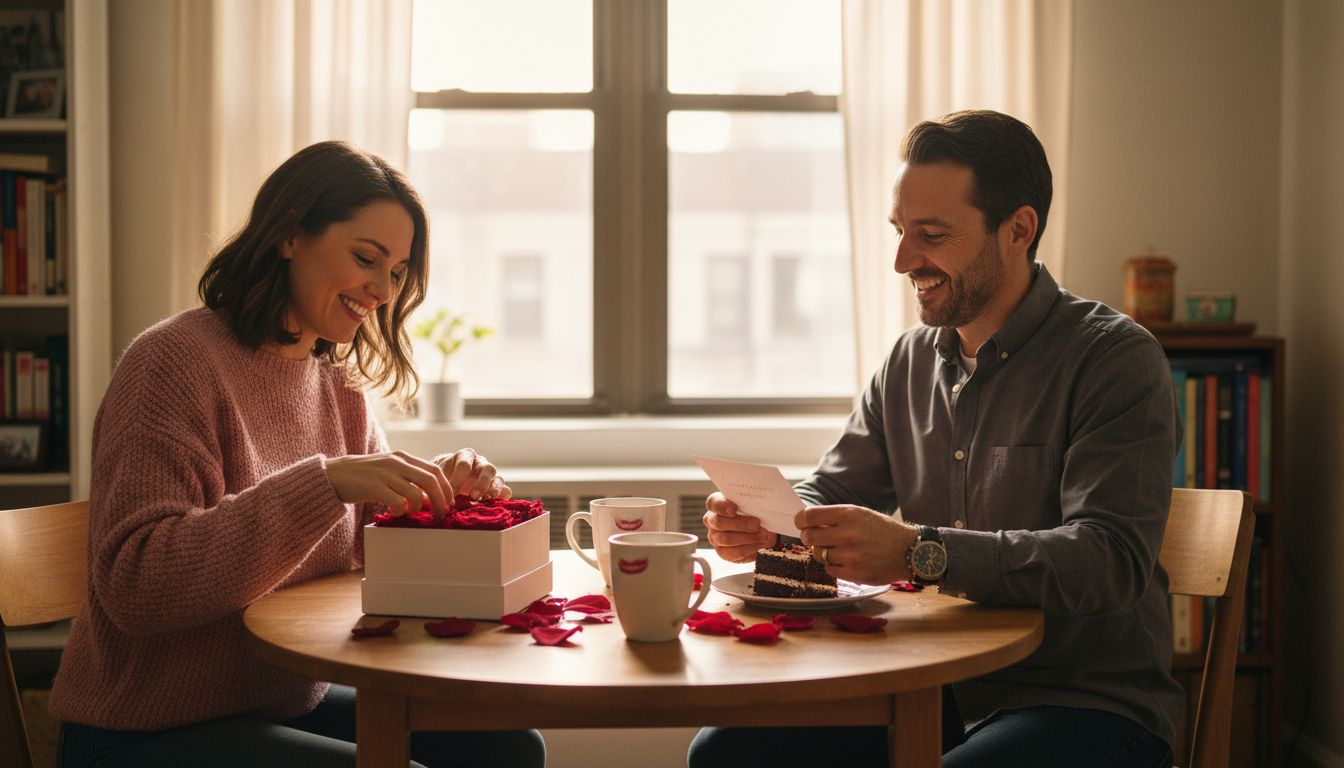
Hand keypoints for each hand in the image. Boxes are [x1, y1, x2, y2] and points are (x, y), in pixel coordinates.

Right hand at [326, 451, 452, 514]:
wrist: (334, 474)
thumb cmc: (365, 475)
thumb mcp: (389, 468)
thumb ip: (408, 476)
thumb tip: (430, 495)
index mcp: (403, 457)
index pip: (434, 470)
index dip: (446, 488)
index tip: (449, 502)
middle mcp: (397, 463)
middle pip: (430, 481)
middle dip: (440, 500)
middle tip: (441, 514)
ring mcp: (385, 474)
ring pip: (416, 494)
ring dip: (419, 508)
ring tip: (412, 513)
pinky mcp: (374, 487)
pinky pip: (398, 502)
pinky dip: (401, 511)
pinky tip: (396, 512)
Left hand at [436, 448, 509, 499]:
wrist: (448, 479)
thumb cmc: (442, 476)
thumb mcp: (438, 475)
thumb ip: (437, 483)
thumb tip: (430, 499)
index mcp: (465, 456)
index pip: (464, 464)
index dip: (458, 479)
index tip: (451, 494)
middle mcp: (480, 463)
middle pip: (487, 469)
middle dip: (481, 483)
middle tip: (473, 496)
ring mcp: (490, 476)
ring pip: (499, 479)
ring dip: (494, 490)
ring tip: (486, 500)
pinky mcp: (497, 488)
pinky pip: (505, 491)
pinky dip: (502, 498)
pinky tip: (495, 505)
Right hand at [702, 492, 776, 562]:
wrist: (756, 527)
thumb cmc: (751, 512)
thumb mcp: (753, 506)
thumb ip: (754, 506)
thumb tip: (763, 514)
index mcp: (716, 504)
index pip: (713, 503)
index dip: (722, 506)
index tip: (734, 509)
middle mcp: (712, 521)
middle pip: (719, 523)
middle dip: (740, 524)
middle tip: (756, 524)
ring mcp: (715, 538)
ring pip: (726, 539)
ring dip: (748, 538)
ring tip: (764, 535)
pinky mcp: (723, 552)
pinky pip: (734, 553)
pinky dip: (750, 549)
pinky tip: (760, 544)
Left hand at [794, 505, 917, 583]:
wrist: (909, 551)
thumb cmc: (882, 530)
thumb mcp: (861, 514)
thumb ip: (835, 517)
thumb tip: (807, 522)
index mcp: (848, 514)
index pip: (809, 516)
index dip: (801, 520)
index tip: (802, 523)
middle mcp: (847, 534)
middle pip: (809, 537)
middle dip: (809, 538)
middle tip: (817, 538)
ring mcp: (850, 555)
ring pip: (819, 555)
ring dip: (824, 553)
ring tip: (839, 550)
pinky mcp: (853, 573)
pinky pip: (829, 569)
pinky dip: (834, 566)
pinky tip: (847, 561)